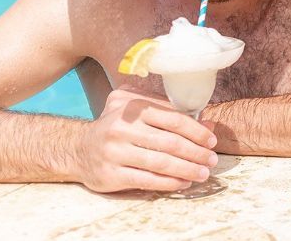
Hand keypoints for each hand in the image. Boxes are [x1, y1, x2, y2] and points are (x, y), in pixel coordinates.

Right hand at [69, 87, 218, 192]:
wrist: (79, 148)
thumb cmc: (117, 125)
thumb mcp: (139, 108)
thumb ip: (171, 112)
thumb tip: (208, 124)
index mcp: (133, 107)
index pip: (174, 119)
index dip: (197, 131)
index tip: (211, 141)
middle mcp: (122, 127)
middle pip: (170, 143)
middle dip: (196, 153)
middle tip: (212, 160)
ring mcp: (115, 152)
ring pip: (160, 163)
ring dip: (187, 170)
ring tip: (202, 173)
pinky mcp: (110, 174)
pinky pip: (147, 180)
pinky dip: (169, 182)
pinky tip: (183, 182)